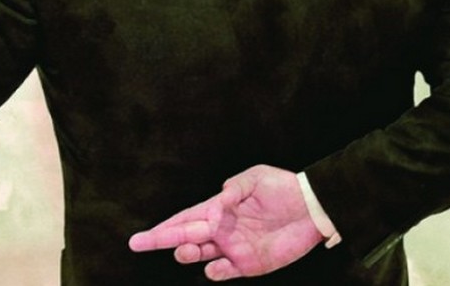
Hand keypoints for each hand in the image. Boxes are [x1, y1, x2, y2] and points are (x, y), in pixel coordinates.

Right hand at [129, 165, 322, 280]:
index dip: (164, 225)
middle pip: (184, 236)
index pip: (185, 217)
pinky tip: (213, 266)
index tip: (144, 233)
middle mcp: (221, 229)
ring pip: (199, 254)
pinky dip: (215, 271)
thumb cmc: (282, 188)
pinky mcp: (249, 264)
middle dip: (160, 240)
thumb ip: (235, 187)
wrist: (311, 210)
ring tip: (183, 250)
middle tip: (137, 243)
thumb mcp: (256, 177)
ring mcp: (233, 248)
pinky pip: (225, 271)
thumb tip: (219, 200)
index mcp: (219, 208)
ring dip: (186, 254)